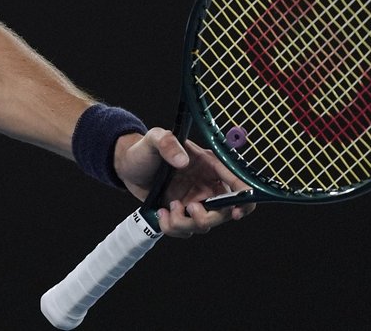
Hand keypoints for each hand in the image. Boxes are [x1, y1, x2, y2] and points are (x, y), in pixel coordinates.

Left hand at [114, 128, 256, 237]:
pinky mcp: (181, 213)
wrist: (127, 165)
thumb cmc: (144, 149)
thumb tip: (183, 161)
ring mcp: (195, 201)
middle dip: (209, 217)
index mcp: (209, 166)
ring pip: (204, 225)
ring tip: (168, 207)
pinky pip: (185, 230)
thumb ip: (167, 142)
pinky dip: (173, 227)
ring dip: (185, 223)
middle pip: (224, 212)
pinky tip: (161, 213)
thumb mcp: (153, 139)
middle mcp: (206, 186)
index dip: (243, 199)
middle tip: (190, 208)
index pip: (236, 183)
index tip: (236, 211)